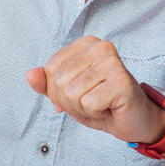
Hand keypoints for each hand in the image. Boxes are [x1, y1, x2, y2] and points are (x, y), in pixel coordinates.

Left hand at [26, 36, 164, 144]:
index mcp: (86, 44)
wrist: (134, 121)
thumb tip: (30, 75)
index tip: (79, 94)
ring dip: (83, 109)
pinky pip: (89, 103)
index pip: (50, 68)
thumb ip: (47, 84)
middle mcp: (100, 47)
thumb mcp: (68, 94)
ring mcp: (112, 62)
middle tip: (92, 102)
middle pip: (59, 81)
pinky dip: (95, 113)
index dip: (57, 91)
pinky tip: (109, 108)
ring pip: (72, 93)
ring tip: (101, 105)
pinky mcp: (121, 81)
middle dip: (70, 102)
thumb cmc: (103, 104)